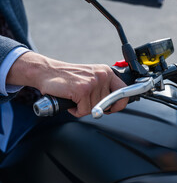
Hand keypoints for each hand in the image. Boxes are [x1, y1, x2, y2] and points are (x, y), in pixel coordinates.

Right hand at [7, 51, 127, 116]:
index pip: (124, 92)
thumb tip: (114, 106)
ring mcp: (93, 82)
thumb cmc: (68, 78)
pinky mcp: (83, 90)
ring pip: (95, 109)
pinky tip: (70, 100)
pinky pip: (83, 111)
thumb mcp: (91, 78)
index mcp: (107, 72)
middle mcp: (102, 75)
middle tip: (82, 98)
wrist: (47, 71)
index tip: (112, 108)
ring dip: (83, 108)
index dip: (119, 104)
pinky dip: (75, 110)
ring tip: (75, 96)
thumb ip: (104, 88)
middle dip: (94, 106)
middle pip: (107, 105)